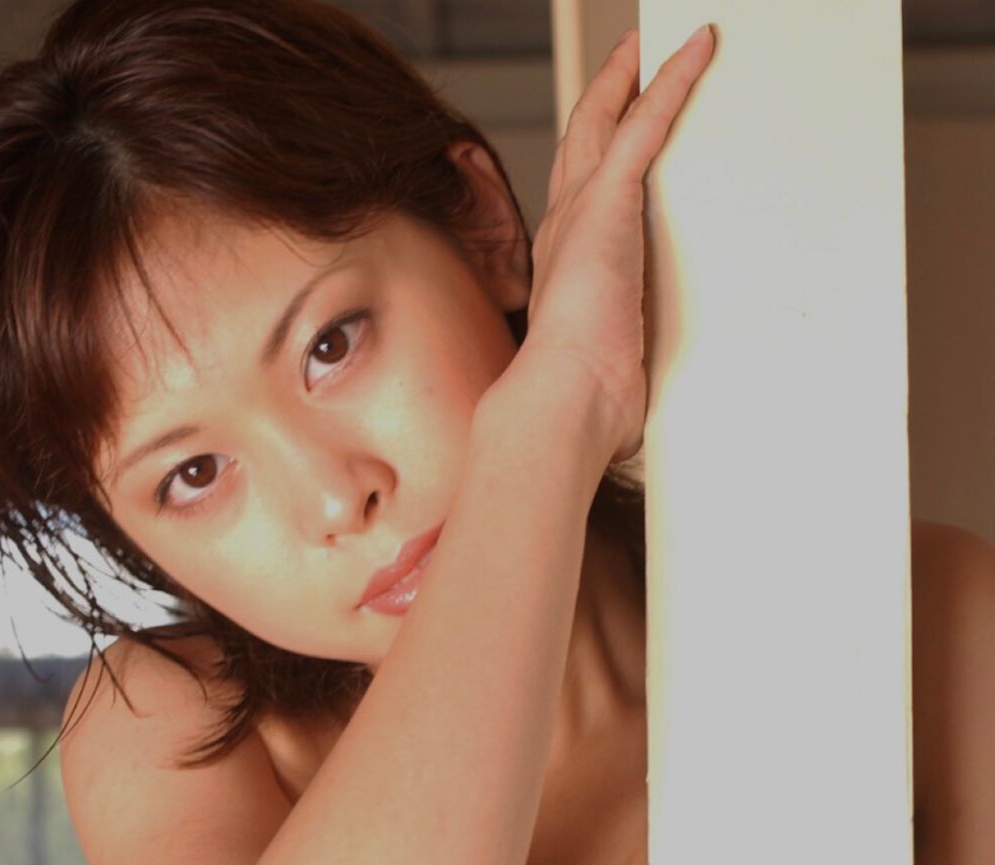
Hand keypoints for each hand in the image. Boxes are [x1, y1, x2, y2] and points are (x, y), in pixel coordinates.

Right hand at [519, 25, 715, 463]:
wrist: (561, 405)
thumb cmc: (578, 407)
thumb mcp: (608, 381)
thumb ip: (619, 379)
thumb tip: (633, 428)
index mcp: (561, 269)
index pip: (577, 195)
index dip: (592, 159)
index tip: (608, 134)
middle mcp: (563, 229)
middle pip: (583, 143)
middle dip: (605, 96)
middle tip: (630, 57)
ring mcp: (582, 212)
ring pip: (607, 121)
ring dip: (632, 76)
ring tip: (654, 42)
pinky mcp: (609, 202)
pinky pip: (647, 123)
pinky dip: (672, 80)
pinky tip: (697, 49)